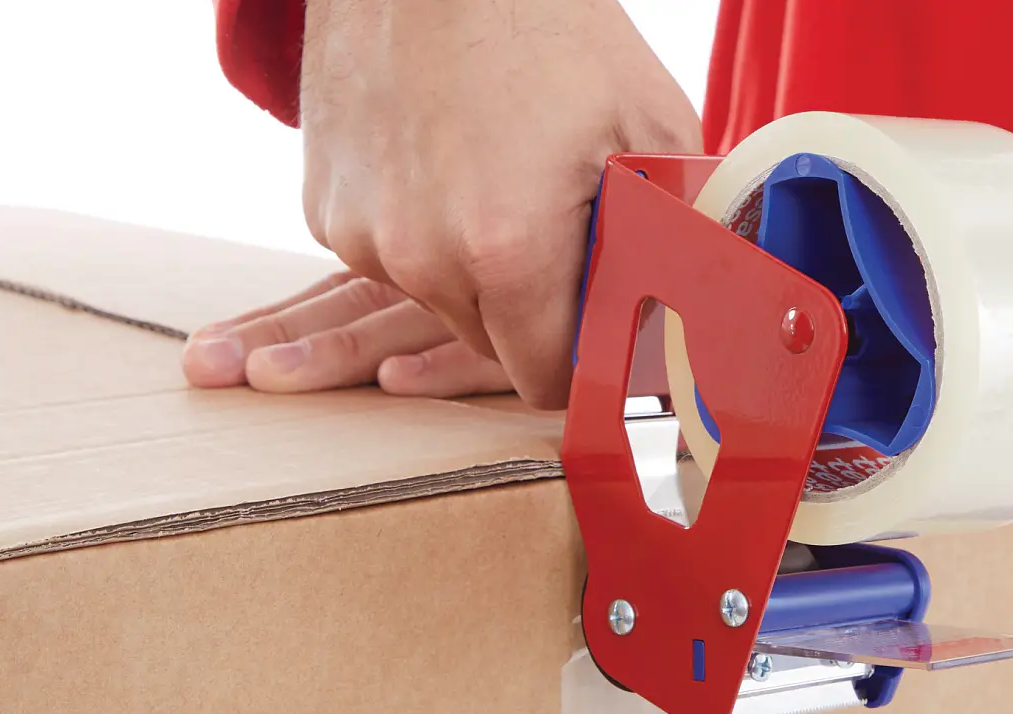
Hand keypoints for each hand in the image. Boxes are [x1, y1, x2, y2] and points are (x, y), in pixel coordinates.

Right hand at [182, 0, 701, 404]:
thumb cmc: (547, 25)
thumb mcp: (649, 124)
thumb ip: (672, 235)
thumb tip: (688, 313)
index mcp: (507, 251)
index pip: (545, 379)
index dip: (580, 362)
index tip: (599, 330)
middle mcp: (421, 258)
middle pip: (490, 345)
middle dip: (531, 312)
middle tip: (559, 234)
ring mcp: (361, 235)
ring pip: (437, 301)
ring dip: (473, 270)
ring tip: (500, 181)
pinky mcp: (324, 207)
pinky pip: (389, 257)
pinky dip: (421, 232)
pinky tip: (447, 163)